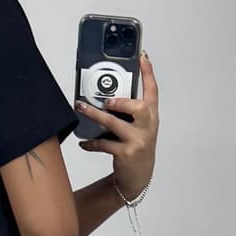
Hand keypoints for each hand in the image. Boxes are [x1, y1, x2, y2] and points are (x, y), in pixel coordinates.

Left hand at [75, 51, 158, 198]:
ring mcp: (137, 141)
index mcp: (152, 117)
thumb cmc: (136, 148)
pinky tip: (84, 143)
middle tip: (105, 99)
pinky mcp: (126, 154)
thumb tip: (106, 95)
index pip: (153, 91)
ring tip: (81, 108)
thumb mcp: (139, 128)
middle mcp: (147, 127)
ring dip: (95, 115)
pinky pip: (104, 144)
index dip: (148, 73)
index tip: (143, 57)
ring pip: (114, 124)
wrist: (138, 178)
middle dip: (120, 101)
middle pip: (138, 107)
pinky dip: (92, 143)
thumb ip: (130, 112)